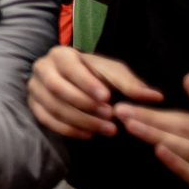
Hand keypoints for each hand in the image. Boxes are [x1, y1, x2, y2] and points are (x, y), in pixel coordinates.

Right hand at [27, 45, 162, 139]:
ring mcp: (34, 88)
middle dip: (84, 105)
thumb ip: (131, 85)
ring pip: (53, 107)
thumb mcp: (115, 74)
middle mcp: (42, 69)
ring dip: (81, 120)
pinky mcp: (34, 106)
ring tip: (106, 130)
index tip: (107, 98)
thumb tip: (155, 97)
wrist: (76, 83)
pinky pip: (47, 121)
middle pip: (58, 88)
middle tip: (110, 118)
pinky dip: (68, 129)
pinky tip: (89, 134)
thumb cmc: (97, 75)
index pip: (70, 68)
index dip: (87, 83)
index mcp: (61, 55)